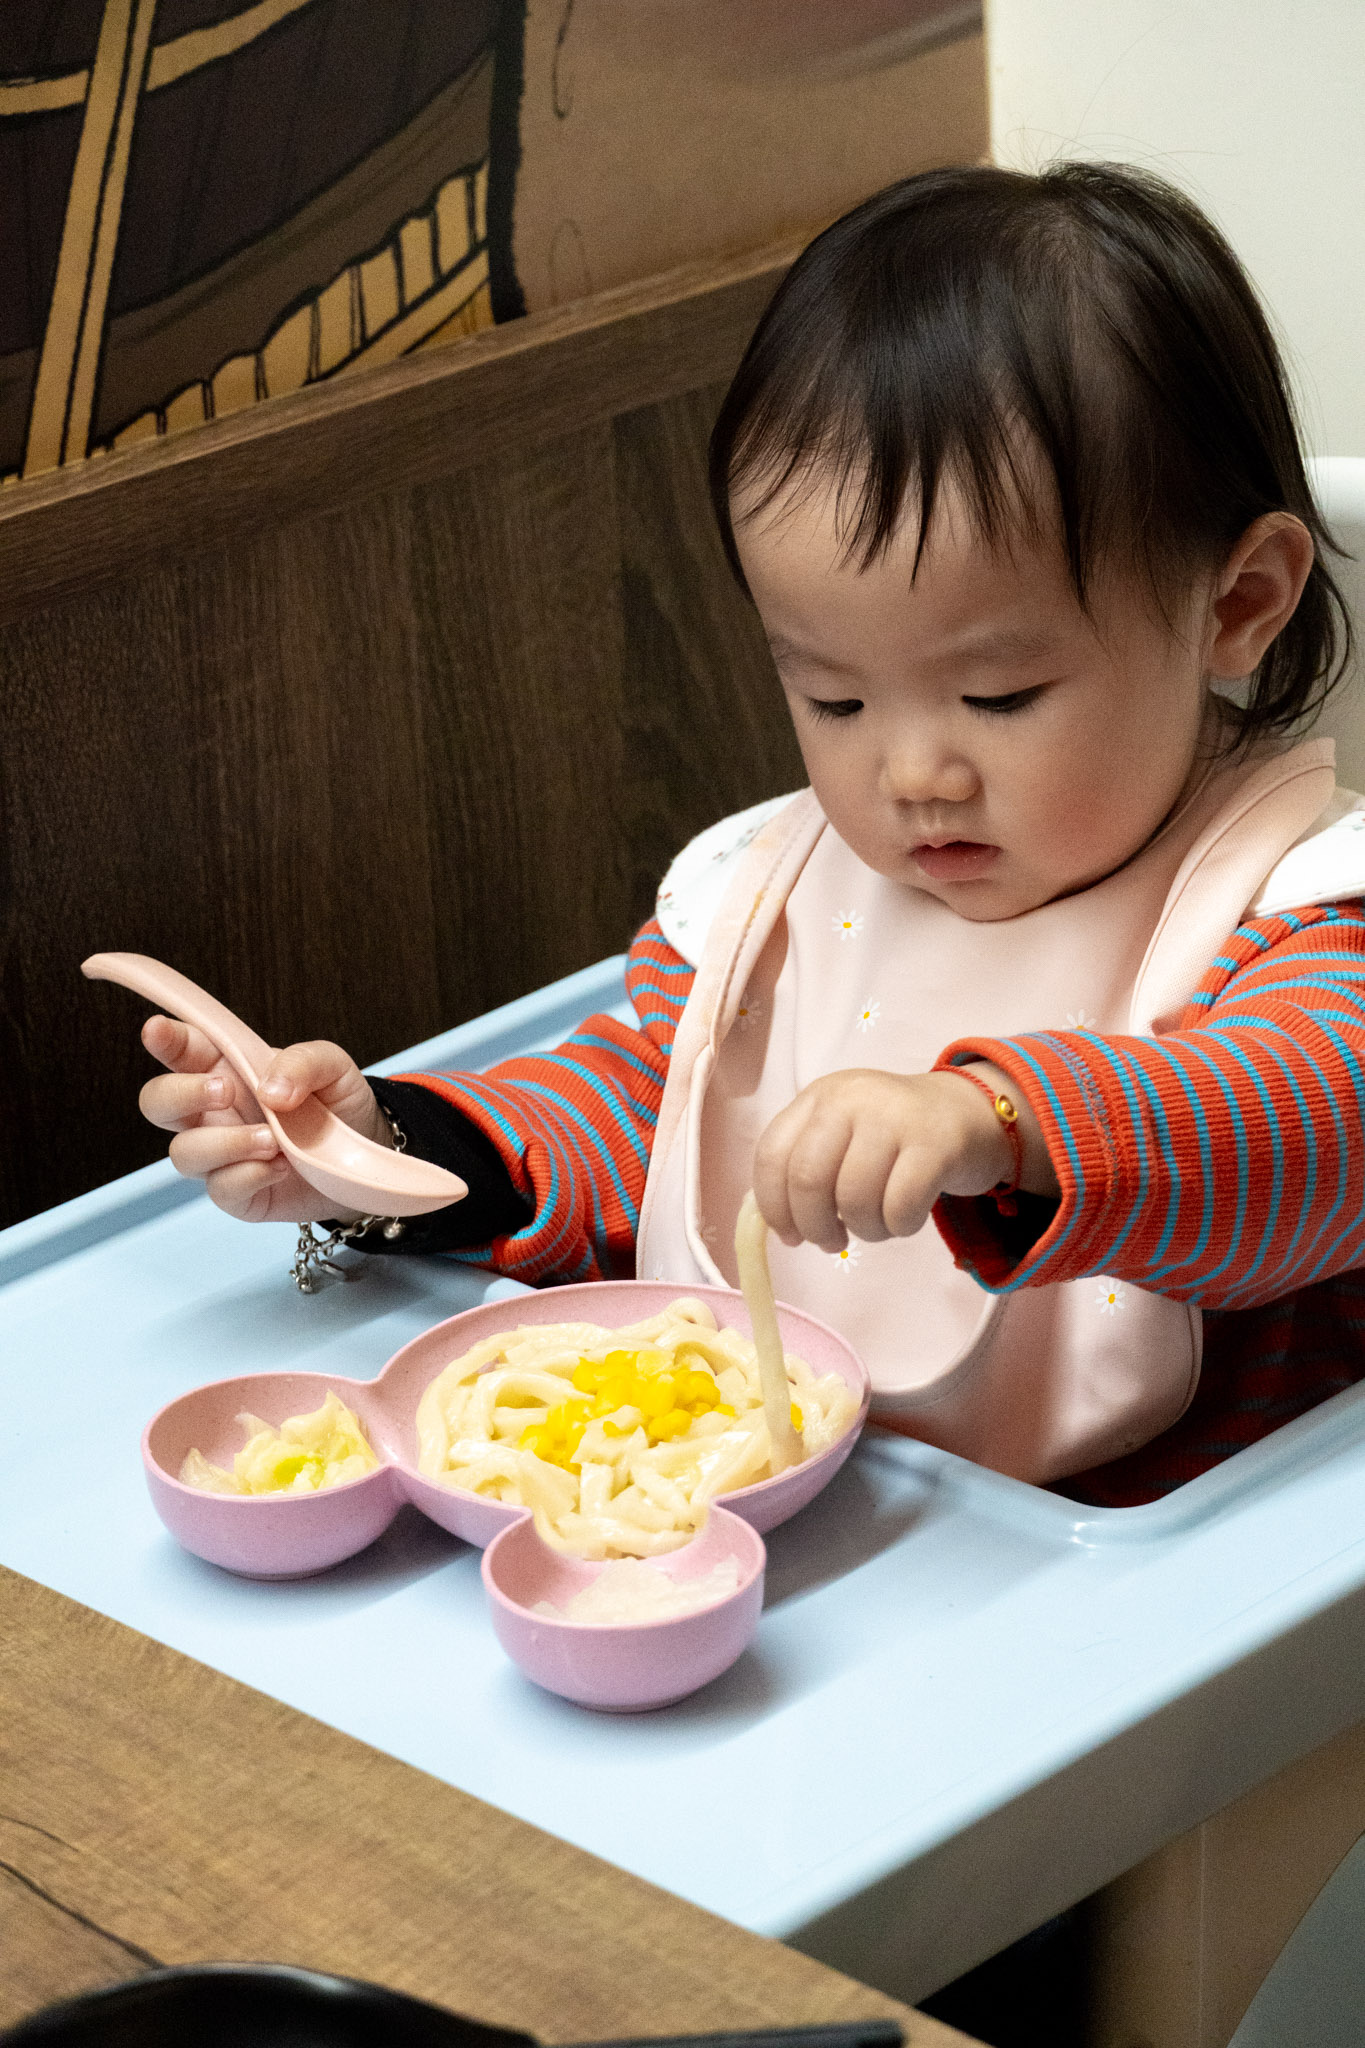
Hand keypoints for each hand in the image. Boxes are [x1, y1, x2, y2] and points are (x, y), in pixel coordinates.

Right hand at [138, 1017, 389, 1223]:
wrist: (367, 1156)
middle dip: (180, 1094)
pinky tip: (281, 1166)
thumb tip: (270, 1088)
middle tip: (225, 1090)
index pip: (183, 1049)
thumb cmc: (338, 1105)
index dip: (165, 1039)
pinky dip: (250, 1176)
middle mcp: (214, 1112)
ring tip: (273, 1140)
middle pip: (158, 1103)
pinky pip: (221, 1189)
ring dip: (226, 1144)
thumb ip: (302, 1062)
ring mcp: (222, 1155)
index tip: (157, 1030)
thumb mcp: (332, 1067)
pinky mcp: (238, 1194)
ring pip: (183, 1154)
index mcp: (227, 1068)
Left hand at [753, 1064, 1057, 1250]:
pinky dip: (899, 1227)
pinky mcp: (935, 1143)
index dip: (774, 1207)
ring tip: (877, 1225)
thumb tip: (780, 1227)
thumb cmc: (896, 1137)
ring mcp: (894, 1116)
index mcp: (820, 1097)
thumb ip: (807, 1166)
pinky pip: (900, 1206)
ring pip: (855, 1200)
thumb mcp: (845, 1135)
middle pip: (808, 1180)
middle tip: (832, 1242)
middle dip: (815, 1228)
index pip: (772, 1155)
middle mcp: (852, 1098)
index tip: (791, 1236)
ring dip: (864, 1231)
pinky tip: (905, 1219)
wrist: (971, 1113)